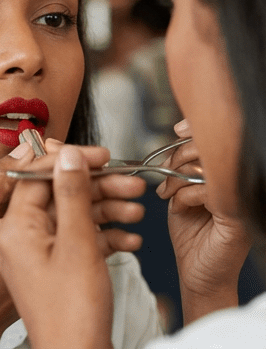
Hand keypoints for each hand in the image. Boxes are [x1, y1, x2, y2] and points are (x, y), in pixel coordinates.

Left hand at [0, 141, 141, 348]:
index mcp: (13, 227)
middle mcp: (18, 237)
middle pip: (57, 195)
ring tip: (138, 208)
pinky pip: (75, 242)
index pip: (38, 176)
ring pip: (70, 218)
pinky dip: (101, 237)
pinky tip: (131, 238)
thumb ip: (72, 195)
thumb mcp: (77, 245)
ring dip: (104, 210)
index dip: (71, 160)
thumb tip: (68, 154)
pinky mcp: (53, 272)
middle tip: (130, 181)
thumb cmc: (73, 313)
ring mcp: (35, 255)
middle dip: (95, 186)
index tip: (103, 154)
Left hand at [157, 119, 250, 322]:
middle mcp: (238, 187)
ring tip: (166, 193)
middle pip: (209, 150)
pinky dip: (184, 195)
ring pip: (206, 168)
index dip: (197, 130)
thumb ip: (182, 167)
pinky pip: (206, 190)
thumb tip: (177, 138)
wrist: (198, 273)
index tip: (178, 130)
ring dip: (177, 177)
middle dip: (178, 156)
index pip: (216, 141)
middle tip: (164, 173)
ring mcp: (240, 202)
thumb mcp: (182, 192)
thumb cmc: (191, 235)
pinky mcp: (235, 218)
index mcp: (228, 178)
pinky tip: (177, 206)